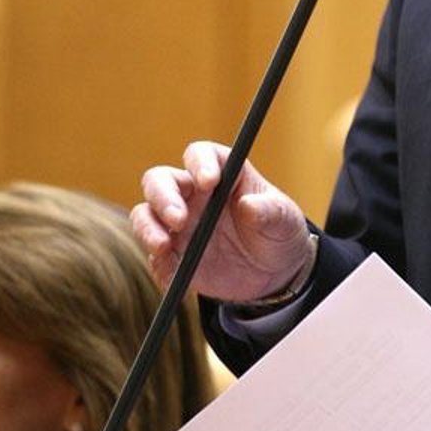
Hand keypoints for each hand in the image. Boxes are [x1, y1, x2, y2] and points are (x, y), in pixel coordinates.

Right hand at [131, 140, 312, 302]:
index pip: (200, 155)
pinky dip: (159, 266)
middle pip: (160, 180)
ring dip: (148, 228)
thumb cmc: (279, 231)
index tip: (209, 181)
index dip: (200, 163)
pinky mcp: (174, 258)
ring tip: (163, 246)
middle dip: (162, 196)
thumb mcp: (284, 219)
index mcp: (222, 175)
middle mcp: (194, 196)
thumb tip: (248, 205)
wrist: (275, 273)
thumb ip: (269, 210)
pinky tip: (173, 275)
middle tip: (178, 219)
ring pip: (146, 215)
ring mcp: (180, 227)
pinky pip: (155, 259)